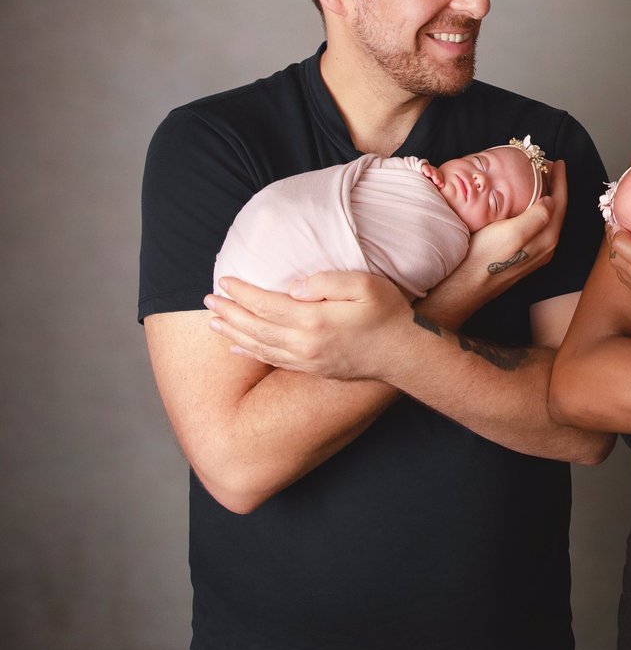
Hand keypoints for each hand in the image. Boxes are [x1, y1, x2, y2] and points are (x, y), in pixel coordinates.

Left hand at [205, 271, 414, 381]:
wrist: (405, 353)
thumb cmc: (389, 313)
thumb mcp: (366, 284)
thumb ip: (327, 282)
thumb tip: (294, 288)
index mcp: (315, 320)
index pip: (267, 305)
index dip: (242, 293)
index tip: (225, 280)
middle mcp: (305, 344)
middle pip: (256, 328)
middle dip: (229, 313)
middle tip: (207, 300)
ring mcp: (308, 360)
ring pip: (259, 347)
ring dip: (233, 333)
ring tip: (213, 322)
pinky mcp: (313, 369)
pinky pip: (273, 361)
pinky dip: (251, 353)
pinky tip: (237, 347)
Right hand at [419, 160, 568, 327]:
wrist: (465, 286)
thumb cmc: (484, 258)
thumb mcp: (512, 234)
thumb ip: (536, 218)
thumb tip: (552, 200)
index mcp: (547, 239)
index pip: (560, 203)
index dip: (561, 181)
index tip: (559, 162)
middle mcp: (545, 247)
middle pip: (557, 210)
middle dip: (556, 187)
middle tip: (549, 167)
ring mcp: (534, 253)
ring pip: (547, 218)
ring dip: (546, 197)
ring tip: (539, 180)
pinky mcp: (522, 255)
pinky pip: (537, 226)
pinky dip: (536, 209)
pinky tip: (525, 204)